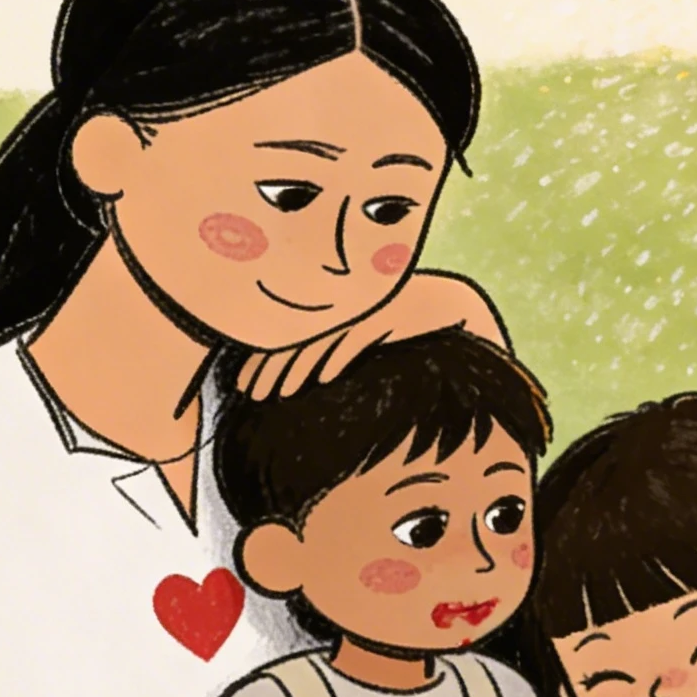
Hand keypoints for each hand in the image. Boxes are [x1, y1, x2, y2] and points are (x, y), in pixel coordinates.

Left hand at [236, 271, 505, 399]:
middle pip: (296, 333)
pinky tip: (324, 378)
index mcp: (331, 306)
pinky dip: (340, 355)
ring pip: (322, 337)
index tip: (245, 384)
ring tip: (282, 393)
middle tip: (252, 394)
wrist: (451, 305)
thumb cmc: (402, 324)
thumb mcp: (362, 335)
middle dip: (270, 365)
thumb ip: (333, 350)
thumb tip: (305, 379)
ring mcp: (367, 306)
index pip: (287, 330)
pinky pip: (359, 335)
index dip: (262, 356)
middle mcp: (343, 302)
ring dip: (297, 366)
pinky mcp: (392, 312)